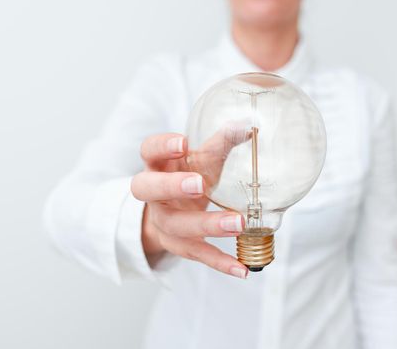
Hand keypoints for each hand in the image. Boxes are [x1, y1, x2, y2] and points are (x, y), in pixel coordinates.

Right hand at [131, 132, 248, 278]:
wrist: (168, 212)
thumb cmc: (186, 177)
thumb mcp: (198, 160)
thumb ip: (219, 145)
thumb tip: (248, 127)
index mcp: (158, 165)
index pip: (148, 150)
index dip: (162, 146)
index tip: (183, 143)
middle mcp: (154, 195)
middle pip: (149, 189)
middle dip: (172, 186)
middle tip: (198, 185)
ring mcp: (163, 222)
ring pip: (176, 226)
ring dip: (206, 225)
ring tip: (238, 223)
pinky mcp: (177, 245)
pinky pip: (196, 254)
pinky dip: (219, 262)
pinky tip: (242, 269)